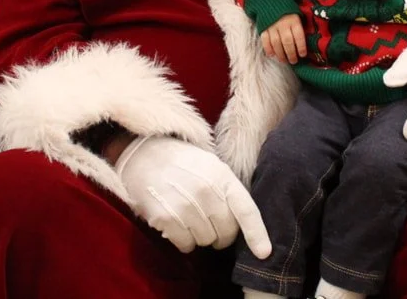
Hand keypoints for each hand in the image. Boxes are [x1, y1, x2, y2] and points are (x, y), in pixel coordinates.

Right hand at [115, 136, 271, 258]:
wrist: (142, 154)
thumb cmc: (181, 163)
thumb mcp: (210, 166)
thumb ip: (228, 190)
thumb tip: (244, 224)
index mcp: (221, 175)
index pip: (246, 210)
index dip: (257, 234)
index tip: (264, 253)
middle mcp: (205, 190)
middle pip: (226, 232)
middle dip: (221, 234)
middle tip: (208, 222)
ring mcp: (184, 205)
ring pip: (206, 241)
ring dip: (200, 236)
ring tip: (188, 216)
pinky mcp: (165, 217)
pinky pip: (186, 245)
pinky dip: (183, 241)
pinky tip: (176, 223)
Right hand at [261, 14, 306, 63]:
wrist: (272, 0)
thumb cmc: (288, 11)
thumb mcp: (298, 15)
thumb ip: (300, 27)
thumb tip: (307, 42)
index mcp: (294, 20)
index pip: (299, 36)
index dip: (301, 47)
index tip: (302, 55)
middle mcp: (283, 23)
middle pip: (287, 41)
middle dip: (291, 53)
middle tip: (293, 61)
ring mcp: (272, 26)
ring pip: (276, 43)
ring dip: (280, 54)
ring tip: (284, 60)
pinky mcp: (263, 28)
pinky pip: (265, 40)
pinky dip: (268, 49)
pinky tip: (272, 55)